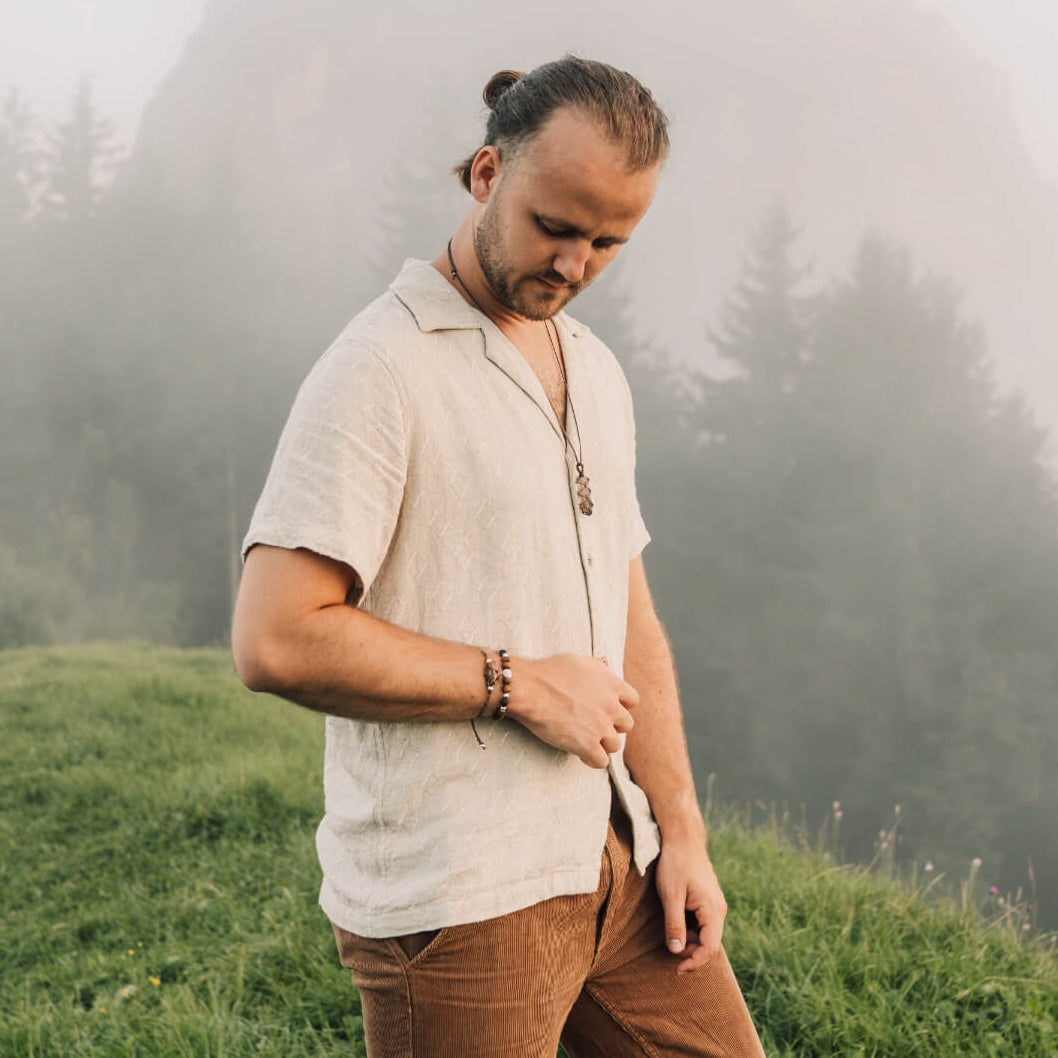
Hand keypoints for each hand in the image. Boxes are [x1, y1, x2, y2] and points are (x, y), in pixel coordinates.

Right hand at [508, 654, 638, 768]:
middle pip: (626, 724)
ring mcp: (600, 727)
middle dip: (613, 725)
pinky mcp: (587, 745)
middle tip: (595, 724)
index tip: (608, 708)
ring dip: (602, 743)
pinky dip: (592, 759)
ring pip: (615, 745)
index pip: (633, 701)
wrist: (531, 689)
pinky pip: (601, 761)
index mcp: (612, 684)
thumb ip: (598, 669)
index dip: (621, 706)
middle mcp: (611, 706)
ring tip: (587, 740)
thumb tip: (604, 671)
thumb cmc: (549, 672)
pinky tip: (580, 753)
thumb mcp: (580, 661)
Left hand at [654, 838, 726, 973]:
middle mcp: (718, 910)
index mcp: (713, 910)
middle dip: (689, 951)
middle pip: (708, 944)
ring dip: (688, 939)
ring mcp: (714, 906)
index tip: (677, 969)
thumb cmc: (676, 864)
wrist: (683, 839)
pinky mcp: (708, 902)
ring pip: (704, 935)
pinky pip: (701, 924)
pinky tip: (675, 917)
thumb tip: (676, 951)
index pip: (709, 948)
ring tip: (669, 926)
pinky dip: (689, 928)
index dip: (694, 962)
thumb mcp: (671, 895)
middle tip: (668, 944)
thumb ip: (674, 924)